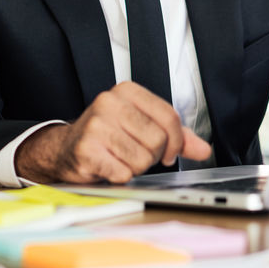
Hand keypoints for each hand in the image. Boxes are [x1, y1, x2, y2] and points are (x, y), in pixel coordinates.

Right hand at [15, 81, 211, 183]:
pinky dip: (120, 176)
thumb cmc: (106, 137)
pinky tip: (108, 166)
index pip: (169, 117)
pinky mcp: (86, 150)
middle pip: (157, 139)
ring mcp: (95, 126)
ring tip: (119, 158)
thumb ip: (175, 136)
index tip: (168, 151)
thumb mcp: (140, 126)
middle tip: (134, 153)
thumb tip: (202, 149)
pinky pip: (123, 173)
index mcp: (125, 91)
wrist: (66, 150)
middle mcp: (108, 103)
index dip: (176, 141)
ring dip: (135, 167)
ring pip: (142, 159)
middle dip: (152, 155)